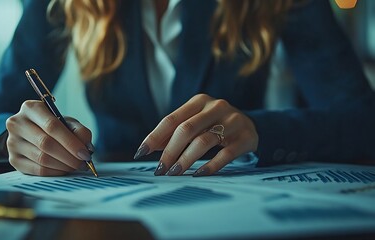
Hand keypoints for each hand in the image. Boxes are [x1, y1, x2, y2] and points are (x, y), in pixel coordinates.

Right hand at [6, 100, 93, 175]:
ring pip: (42, 158)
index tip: (85, 154)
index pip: (52, 126)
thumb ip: (80, 131)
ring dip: (63, 165)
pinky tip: (64, 169)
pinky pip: (37, 170)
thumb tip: (87, 148)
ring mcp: (12, 142)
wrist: (31, 133)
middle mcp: (17, 123)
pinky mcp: (13, 159)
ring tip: (76, 166)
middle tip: (82, 163)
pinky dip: (55, 172)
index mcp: (31, 108)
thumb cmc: (53, 126)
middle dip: (69, 156)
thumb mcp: (67, 122)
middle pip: (46, 143)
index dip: (71, 142)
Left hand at [134, 94, 257, 175]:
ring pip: (204, 141)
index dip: (154, 136)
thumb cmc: (216, 124)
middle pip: (186, 129)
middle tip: (159, 169)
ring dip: (185, 159)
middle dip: (169, 151)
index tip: (140, 153)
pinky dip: (210, 166)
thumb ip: (174, 132)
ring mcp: (233, 121)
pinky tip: (198, 174)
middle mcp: (216, 107)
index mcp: (199, 101)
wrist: (252, 125)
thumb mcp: (196, 122)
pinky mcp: (245, 137)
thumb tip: (148, 148)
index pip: (171, 119)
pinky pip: (225, 154)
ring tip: (174, 173)